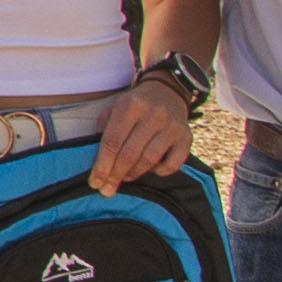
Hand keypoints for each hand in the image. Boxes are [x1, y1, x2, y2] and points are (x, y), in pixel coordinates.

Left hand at [90, 79, 193, 194]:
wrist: (167, 92)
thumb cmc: (135, 106)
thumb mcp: (115, 109)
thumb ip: (103, 131)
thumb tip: (96, 164)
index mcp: (131, 106)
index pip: (112, 141)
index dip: (102, 165)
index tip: (95, 182)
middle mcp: (154, 114)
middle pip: (130, 154)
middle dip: (115, 175)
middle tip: (107, 189)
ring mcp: (172, 126)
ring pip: (150, 160)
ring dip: (134, 174)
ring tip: (124, 177)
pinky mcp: (187, 138)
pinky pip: (172, 165)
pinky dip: (159, 172)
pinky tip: (151, 169)